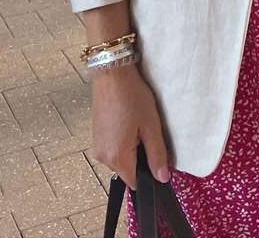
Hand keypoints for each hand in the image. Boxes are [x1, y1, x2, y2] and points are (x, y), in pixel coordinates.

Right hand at [91, 64, 170, 189]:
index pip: (135, 181)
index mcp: (117, 157)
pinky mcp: (96, 137)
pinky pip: (113, 149)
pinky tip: (130, 123)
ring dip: (132, 149)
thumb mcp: (151, 126)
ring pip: (121, 159)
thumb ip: (157, 154)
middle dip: (141, 159)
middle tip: (150, 134)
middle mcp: (103, 157)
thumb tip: (162, 178)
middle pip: (128, 170)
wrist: (112, 76)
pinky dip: (124, 142)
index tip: (159, 161)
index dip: (150, 175)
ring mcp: (97, 147)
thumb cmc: (133, 98)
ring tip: (139, 125)